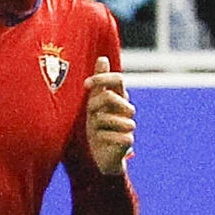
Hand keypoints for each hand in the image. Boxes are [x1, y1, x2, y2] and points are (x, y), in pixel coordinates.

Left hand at [84, 57, 134, 172]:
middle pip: (110, 97)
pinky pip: (113, 134)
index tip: (86, 85)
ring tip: (96, 131)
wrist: (100, 156)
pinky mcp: (128, 141)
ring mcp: (128, 125)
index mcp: (119, 98)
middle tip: (90, 116)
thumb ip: (99, 83)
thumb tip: (103, 58)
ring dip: (96, 125)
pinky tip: (101, 142)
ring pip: (108, 117)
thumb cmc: (97, 128)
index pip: (118, 79)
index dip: (102, 78)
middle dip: (94, 105)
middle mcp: (126, 110)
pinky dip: (102, 138)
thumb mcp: (94, 103)